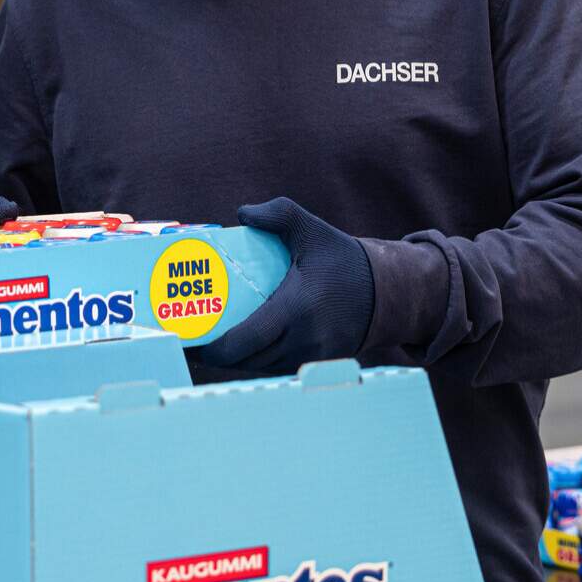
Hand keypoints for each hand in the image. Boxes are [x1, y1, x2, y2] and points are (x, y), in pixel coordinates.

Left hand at [194, 197, 373, 374]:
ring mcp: (315, 356)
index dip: (217, 349)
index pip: (249, 339)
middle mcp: (307, 338)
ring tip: (212, 346)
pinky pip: (281, 368)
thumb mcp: (312, 229)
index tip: (195, 343)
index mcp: (298, 307)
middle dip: (219, 356)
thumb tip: (243, 214)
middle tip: (195, 342)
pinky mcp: (321, 364)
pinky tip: (242, 351)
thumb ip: (279, 213)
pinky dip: (260, 362)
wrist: (387, 292)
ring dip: (238, 361)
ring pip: (264, 367)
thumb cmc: (343, 259)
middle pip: (250, 359)